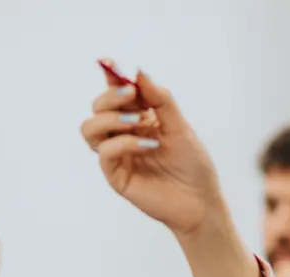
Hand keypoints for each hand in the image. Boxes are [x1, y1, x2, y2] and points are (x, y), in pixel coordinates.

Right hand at [80, 59, 224, 236]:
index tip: (109, 62)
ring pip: (90, 128)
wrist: (200, 201)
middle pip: (98, 107)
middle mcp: (123, 134)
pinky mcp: (116, 175)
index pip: (117, 93)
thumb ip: (160, 100)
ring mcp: (117, 155)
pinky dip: (124, 142)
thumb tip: (139, 72)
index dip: (110, 76)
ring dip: (110, 117)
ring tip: (137, 120)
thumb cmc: (193, 165)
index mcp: (139, 118)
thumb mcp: (180, 126)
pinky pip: (105, 152)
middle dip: (111, 96)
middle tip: (131, 93)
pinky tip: (147, 144)